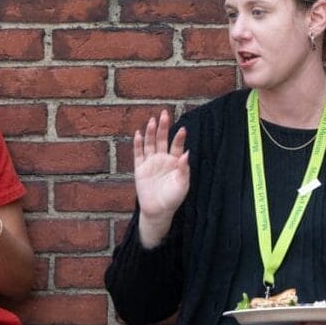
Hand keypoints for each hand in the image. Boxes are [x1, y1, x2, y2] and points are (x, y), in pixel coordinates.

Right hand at [132, 110, 189, 224]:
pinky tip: (139, 133)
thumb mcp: (182, 184)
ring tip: (152, 120)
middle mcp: (162, 159)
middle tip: (164, 113)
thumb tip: (187, 153)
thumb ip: (184, 169)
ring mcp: (150, 162)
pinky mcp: (140, 168)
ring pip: (150, 143)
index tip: (182, 129)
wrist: (158, 210)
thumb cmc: (173, 198)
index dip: (179, 137)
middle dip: (163, 127)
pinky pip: (138, 153)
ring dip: (150, 132)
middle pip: (162, 139)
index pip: (177, 145)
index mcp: (175, 161)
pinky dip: (138, 144)